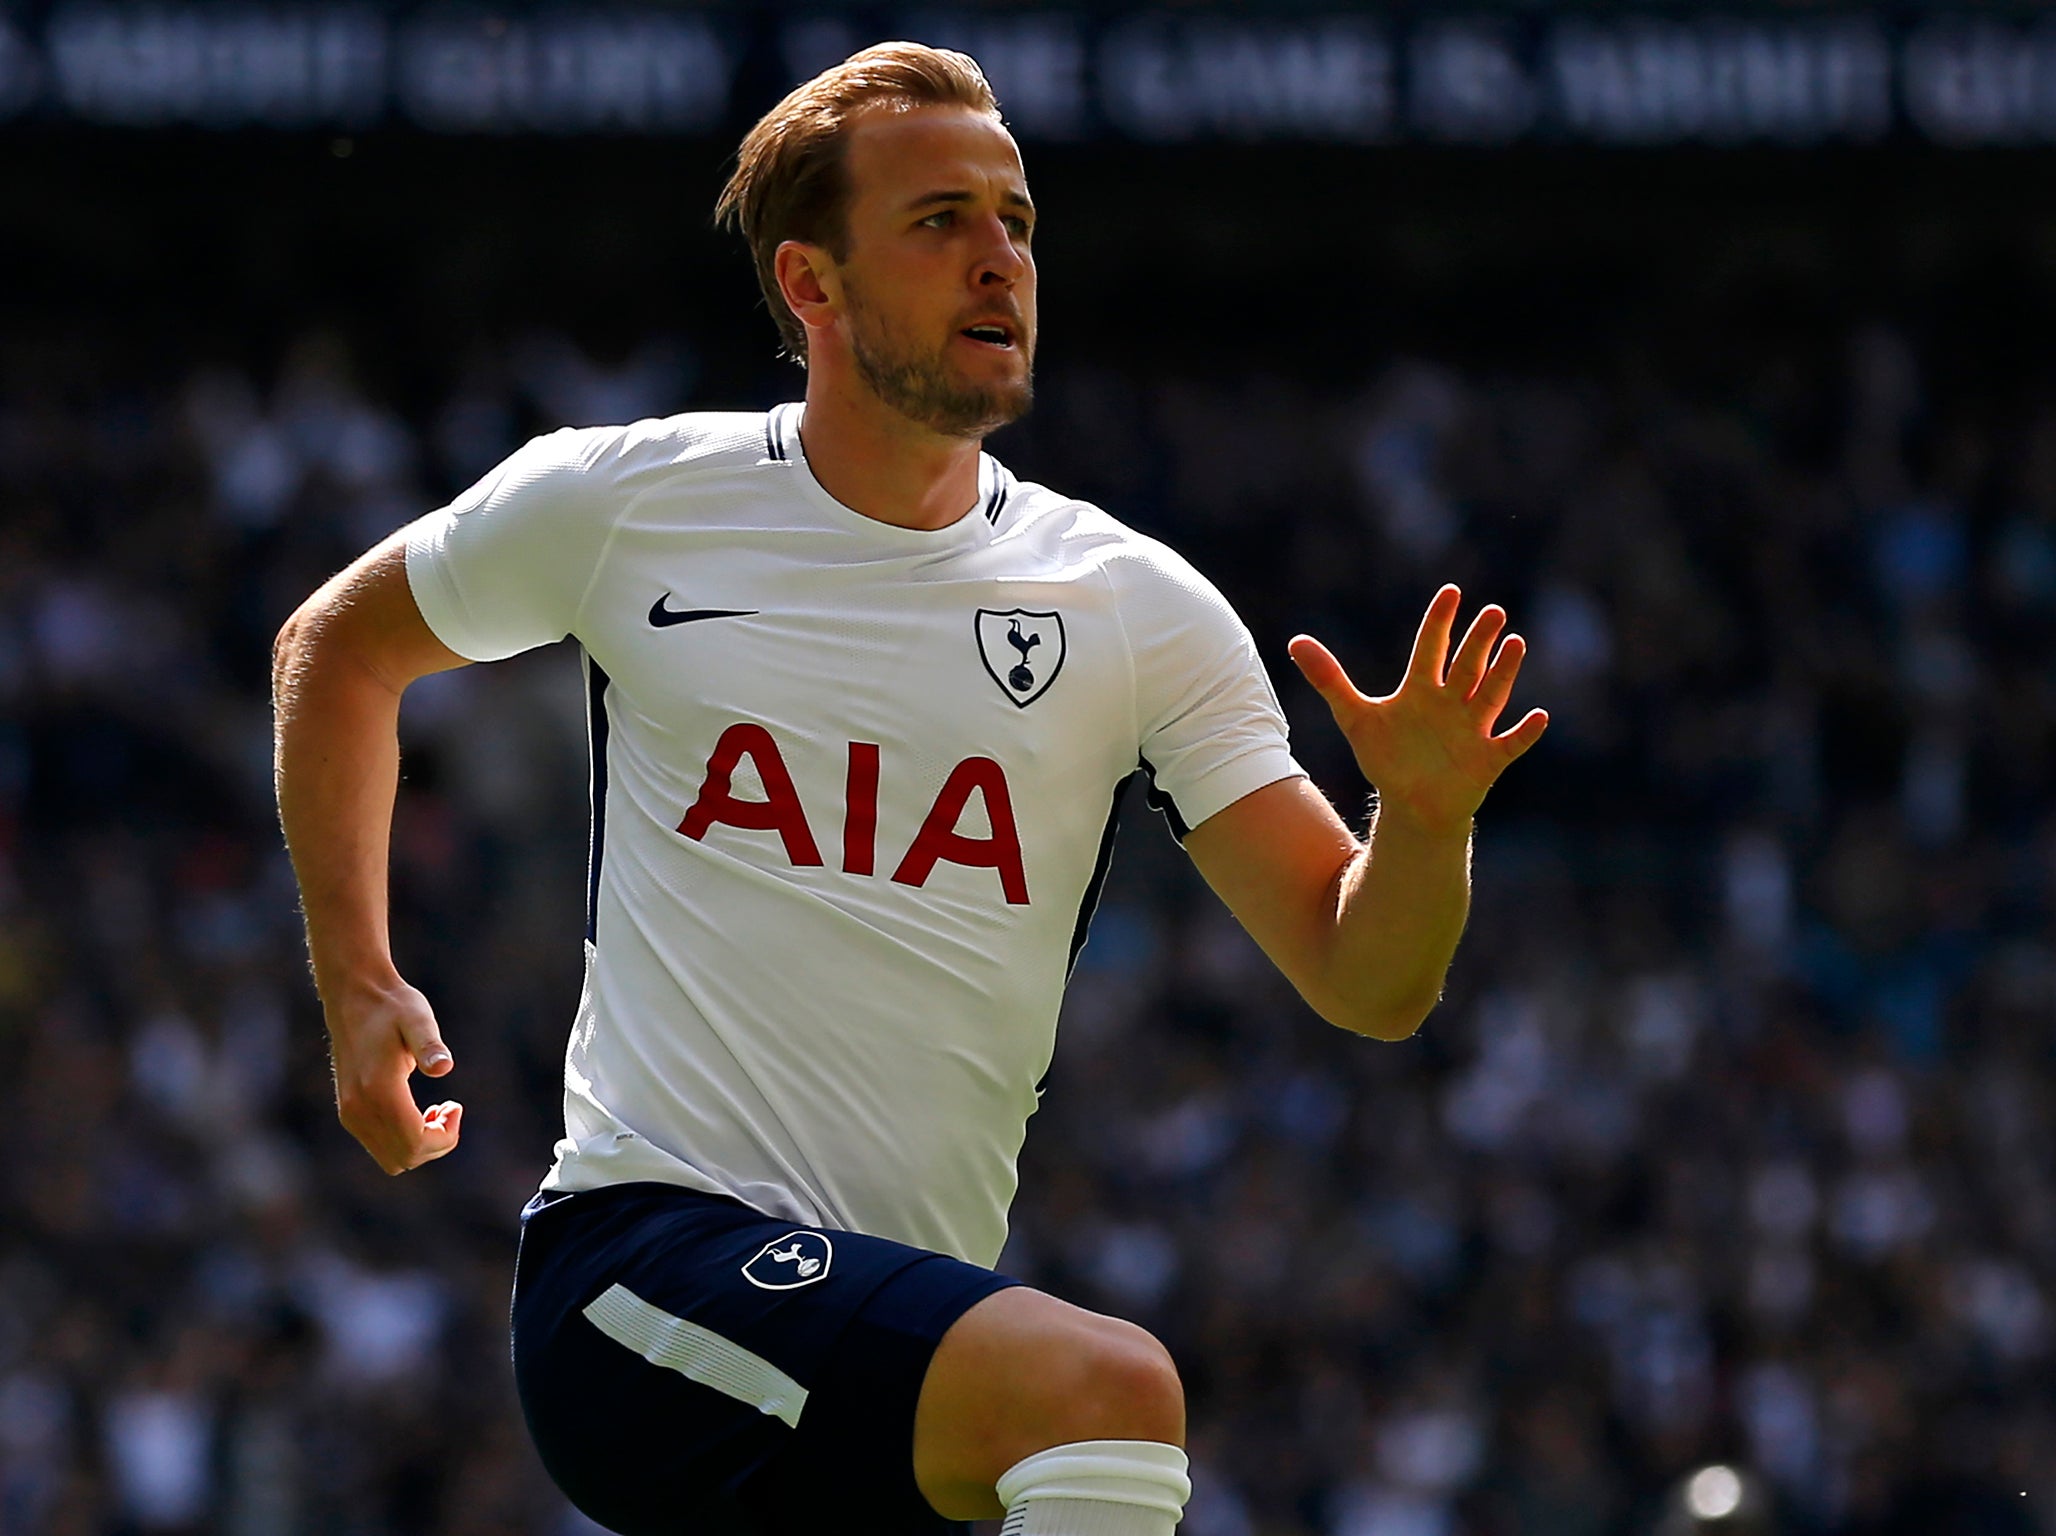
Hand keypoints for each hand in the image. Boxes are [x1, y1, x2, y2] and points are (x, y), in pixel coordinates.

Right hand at [326, 976, 462, 1174]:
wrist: (354, 997)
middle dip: (436, 1143)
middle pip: (405, 1159)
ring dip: (420, 1144)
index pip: (415, 1144)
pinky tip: (419, 1112)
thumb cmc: (394, 1006)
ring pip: (392, 1160)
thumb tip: (444, 1067)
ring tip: (436, 1111)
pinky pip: (380, 1148)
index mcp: (378, 1091)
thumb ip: (429, 1044)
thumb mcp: (418, 1018)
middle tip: (449, 1108)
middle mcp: (358, 1110)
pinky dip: (404, 1140)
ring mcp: (350, 1114)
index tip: (455, 1106)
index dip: (444, 1137)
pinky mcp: (349, 1112)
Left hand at [1289, 585, 1547, 832]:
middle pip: (1467, 665)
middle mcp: (1452, 703)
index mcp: (1421, 690)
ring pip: (1491, 695)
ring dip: (1503, 671)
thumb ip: (1329, 679)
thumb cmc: (1388, 757)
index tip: (1451, 591)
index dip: (1439, 622)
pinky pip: (1510, 743)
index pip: (1431, 648)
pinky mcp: (1487, 759)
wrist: (1411, 805)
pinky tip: (1539, 715)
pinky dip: (1524, 732)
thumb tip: (1295, 641)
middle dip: (1478, 640)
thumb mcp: (1355, 717)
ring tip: (1515, 643)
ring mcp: (1472, 730)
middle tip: (1492, 611)